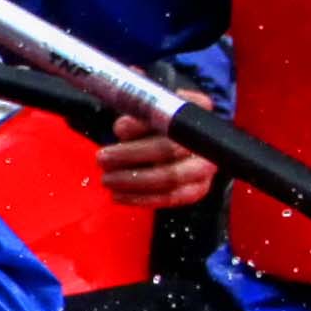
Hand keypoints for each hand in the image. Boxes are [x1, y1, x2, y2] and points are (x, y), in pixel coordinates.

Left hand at [98, 95, 216, 209]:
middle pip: (168, 149)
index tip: (119, 129)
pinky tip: (118, 195)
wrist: (177, 142)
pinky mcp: (196, 190)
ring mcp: (205, 169)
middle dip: (130, 155)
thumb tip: (123, 129)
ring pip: (168, 178)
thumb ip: (137, 116)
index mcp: (197, 111)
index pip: (171, 117)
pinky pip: (168, 199)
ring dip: (132, 180)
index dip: (144, 125)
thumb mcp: (147, 112)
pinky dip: (140, 199)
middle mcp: (207, 141)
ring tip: (107, 179)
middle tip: (103, 158)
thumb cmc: (158, 124)